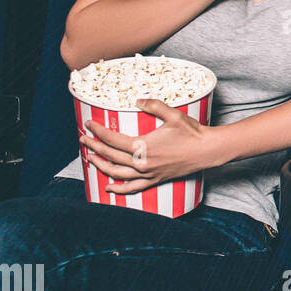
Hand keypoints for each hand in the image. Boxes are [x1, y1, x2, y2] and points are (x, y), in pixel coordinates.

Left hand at [80, 99, 220, 193]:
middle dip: (94, 147)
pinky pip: (133, 187)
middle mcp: (142, 162)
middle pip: (110, 155)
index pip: (112, 139)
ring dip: (101, 165)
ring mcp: (148, 173)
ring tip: (90, 158)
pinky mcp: (155, 179)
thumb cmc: (192, 133)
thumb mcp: (173, 115)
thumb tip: (137, 101)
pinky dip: (119, 189)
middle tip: (83, 138)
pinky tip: (108, 187)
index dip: (98, 131)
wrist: (207, 150)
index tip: (89, 124)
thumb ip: (154, 106)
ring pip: (117, 173)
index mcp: (143, 146)